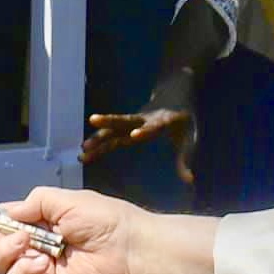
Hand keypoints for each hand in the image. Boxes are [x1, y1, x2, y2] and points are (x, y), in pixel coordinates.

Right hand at [0, 186, 143, 273]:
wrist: (128, 250)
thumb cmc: (104, 220)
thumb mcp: (64, 200)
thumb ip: (33, 204)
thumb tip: (7, 212)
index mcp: (40, 222)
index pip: (4, 222)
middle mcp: (35, 245)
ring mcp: (38, 269)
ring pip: (2, 264)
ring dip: (7, 251)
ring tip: (27, 243)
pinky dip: (22, 270)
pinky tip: (39, 262)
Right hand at [81, 73, 198, 183]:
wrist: (174, 93)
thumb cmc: (183, 120)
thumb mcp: (189, 137)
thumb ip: (186, 158)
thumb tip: (190, 180)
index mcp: (161, 120)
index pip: (152, 125)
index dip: (144, 130)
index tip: (134, 135)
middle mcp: (143, 118)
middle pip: (125, 119)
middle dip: (109, 121)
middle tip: (92, 120)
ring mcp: (133, 120)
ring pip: (113, 126)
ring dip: (98, 135)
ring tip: (83, 148)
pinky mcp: (126, 124)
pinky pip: (110, 133)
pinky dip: (98, 140)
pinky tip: (85, 151)